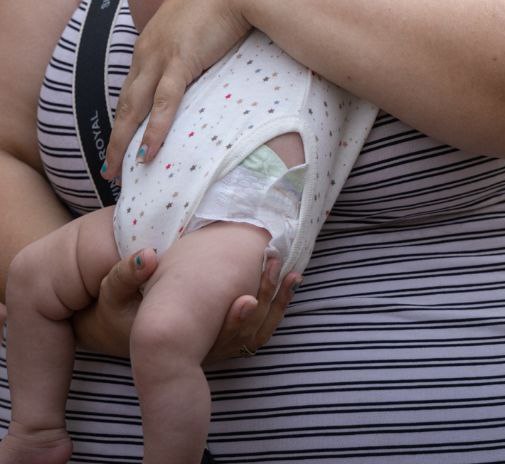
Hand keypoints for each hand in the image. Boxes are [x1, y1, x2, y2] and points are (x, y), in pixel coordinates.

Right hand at [72, 248, 297, 363]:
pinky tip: (291, 280)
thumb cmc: (119, 311)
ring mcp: (218, 345)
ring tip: (289, 271)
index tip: (246, 298)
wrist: (128, 330)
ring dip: (277, 302)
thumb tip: (147, 254)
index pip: (214, 340)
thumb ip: (126, 275)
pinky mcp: (227, 336)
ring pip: (257, 333)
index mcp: (179, 344)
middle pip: (243, 335)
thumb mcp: (113, 294)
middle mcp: (203, 349)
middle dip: (263, 302)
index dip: (234, 324)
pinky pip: (260, 328)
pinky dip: (278, 306)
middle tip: (272, 263)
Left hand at [104, 0, 251, 174]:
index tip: (124, 135)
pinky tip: (148, 152)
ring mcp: (162, 55)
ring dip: (123, 141)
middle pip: (126, 100)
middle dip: (116, 135)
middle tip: (109, 166)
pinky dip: (155, 129)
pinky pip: (164, 102)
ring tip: (117, 170)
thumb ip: (196, 37)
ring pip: (135, 107)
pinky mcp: (181, 60)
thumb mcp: (201, 18)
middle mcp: (149, 49)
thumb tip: (207, 52)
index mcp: (152, 39)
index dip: (127, 113)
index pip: (134, 84)